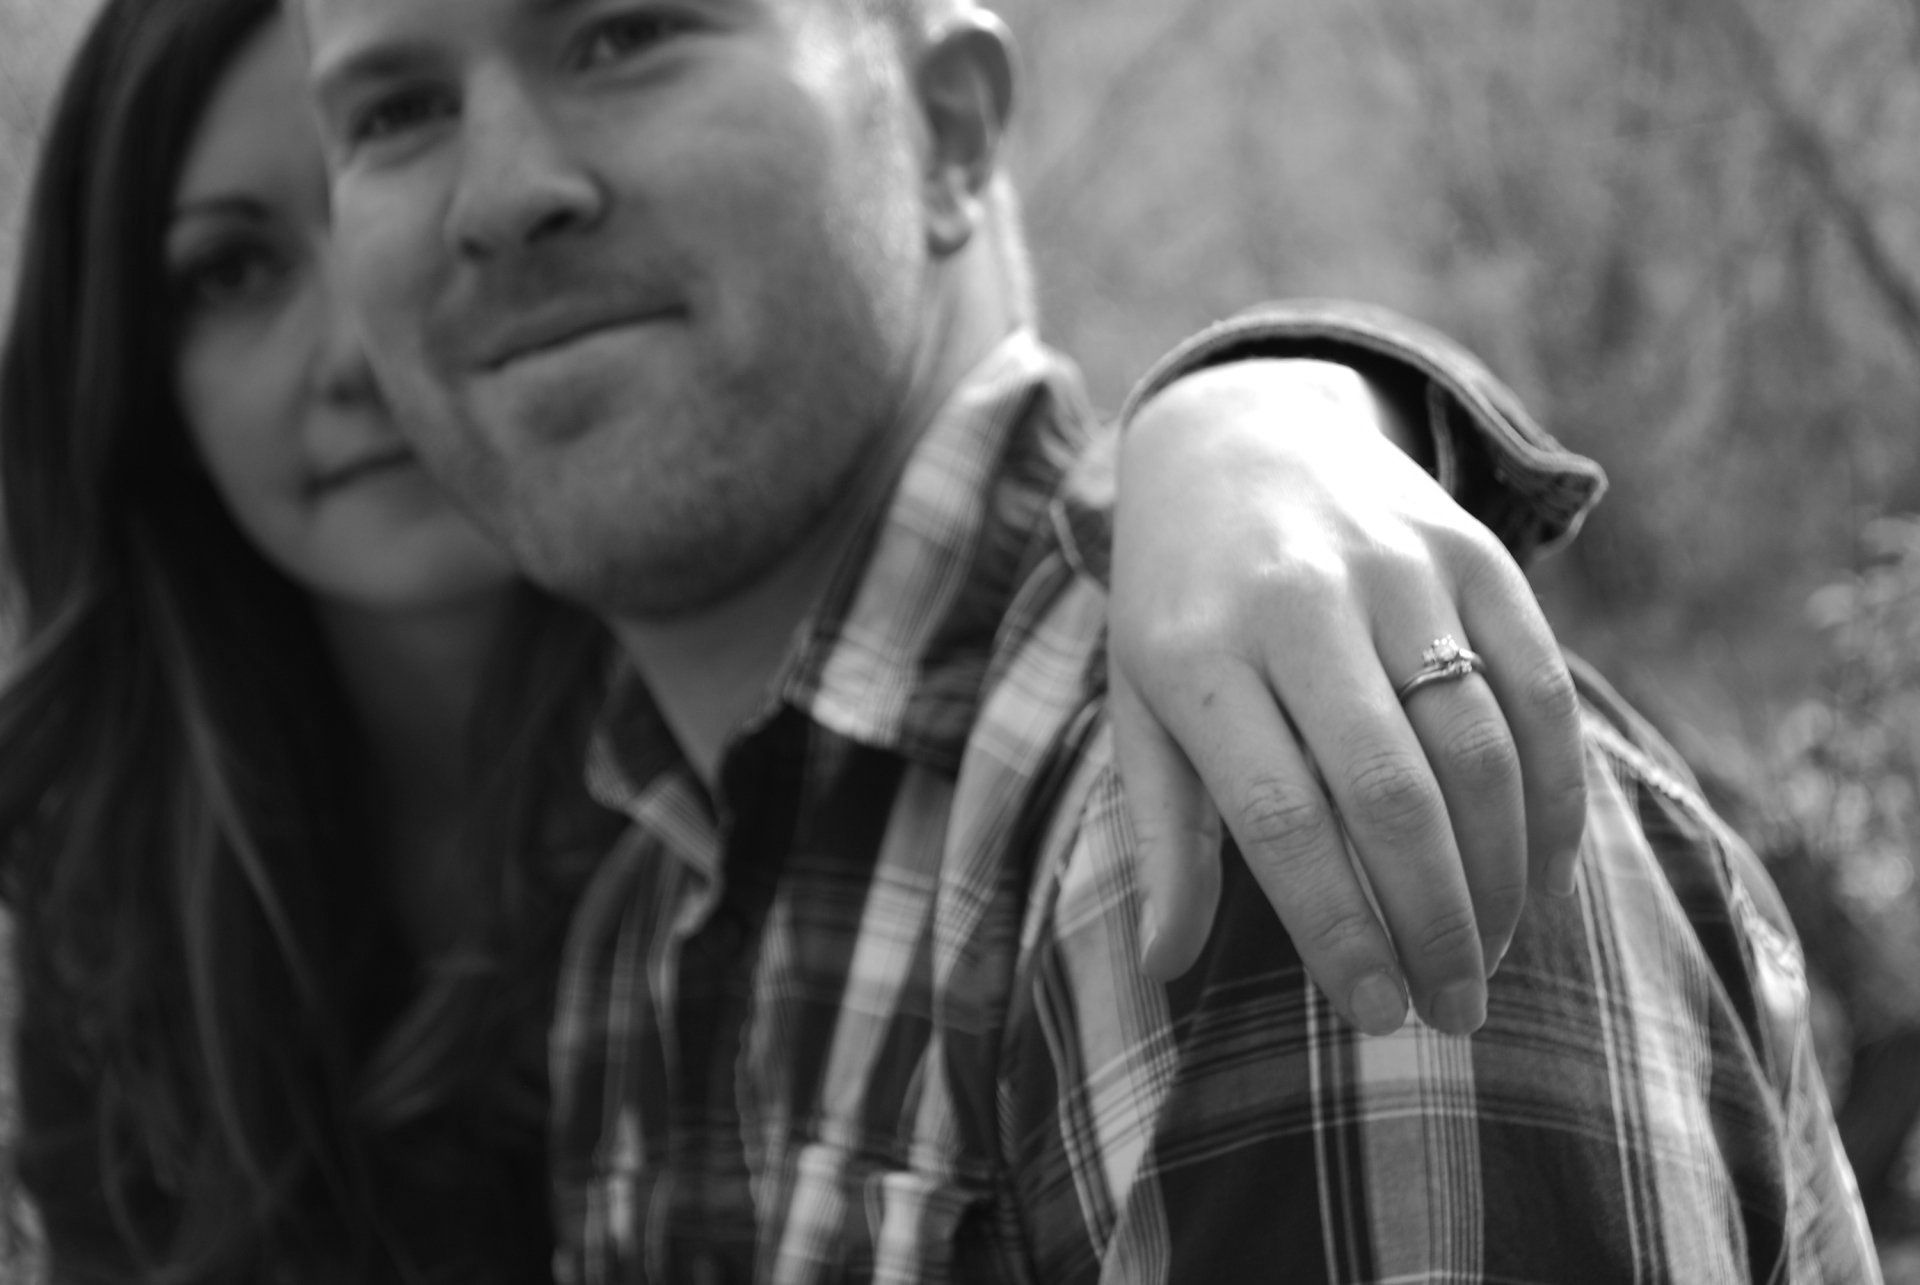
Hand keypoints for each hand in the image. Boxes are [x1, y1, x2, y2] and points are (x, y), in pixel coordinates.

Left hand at [1108, 358, 1585, 1034]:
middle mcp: (1300, 604)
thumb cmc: (1178, 600)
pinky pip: (1539, 689)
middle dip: (1436, 923)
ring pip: (1480, 748)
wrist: (1237, 434)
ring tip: (1494, 957)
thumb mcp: (1140, 703)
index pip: (1282, 821)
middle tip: (1454, 1011)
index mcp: (1199, 654)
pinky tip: (1546, 873)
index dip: (1339, 929)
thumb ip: (1163, 832)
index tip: (1378, 1013)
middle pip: (1393, 795)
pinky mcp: (1472, 550)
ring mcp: (1396, 568)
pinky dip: (1555, 794)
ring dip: (1501, 874)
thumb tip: (1162, 964)